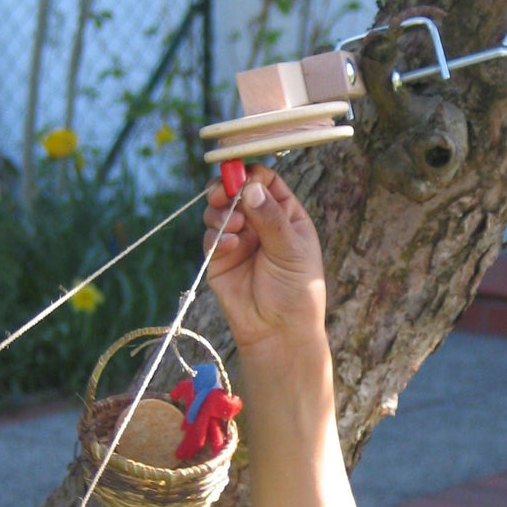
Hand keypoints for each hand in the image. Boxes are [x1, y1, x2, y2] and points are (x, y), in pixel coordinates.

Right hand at [203, 165, 326, 354]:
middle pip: (236, 190)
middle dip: (226, 188)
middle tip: (222, 193)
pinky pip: (210, 236)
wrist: (278, 332)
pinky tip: (230, 246)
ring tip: (232, 226)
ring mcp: (238, 239)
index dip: (251, 174)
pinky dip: (216, 236)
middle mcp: (260, 222)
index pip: (265, 181)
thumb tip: (250, 187)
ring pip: (218, 209)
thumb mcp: (292, 251)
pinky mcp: (219, 258)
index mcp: (285, 215)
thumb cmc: (296, 292)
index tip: (240, 177)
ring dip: (220, 212)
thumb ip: (271, 218)